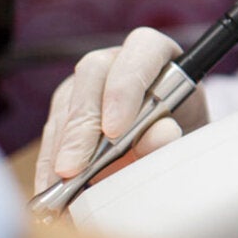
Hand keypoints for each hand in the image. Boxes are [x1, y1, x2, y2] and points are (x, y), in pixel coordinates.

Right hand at [34, 27, 209, 193]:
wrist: (174, 132)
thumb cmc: (183, 126)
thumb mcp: (187, 130)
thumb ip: (172, 133)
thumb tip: (158, 137)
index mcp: (155, 51)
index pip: (140, 52)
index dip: (124, 89)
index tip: (115, 131)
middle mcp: (116, 59)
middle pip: (92, 77)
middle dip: (81, 127)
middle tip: (74, 168)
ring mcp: (87, 80)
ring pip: (66, 103)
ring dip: (61, 148)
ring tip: (60, 186)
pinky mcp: (66, 103)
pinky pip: (53, 127)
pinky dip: (50, 160)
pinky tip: (50, 186)